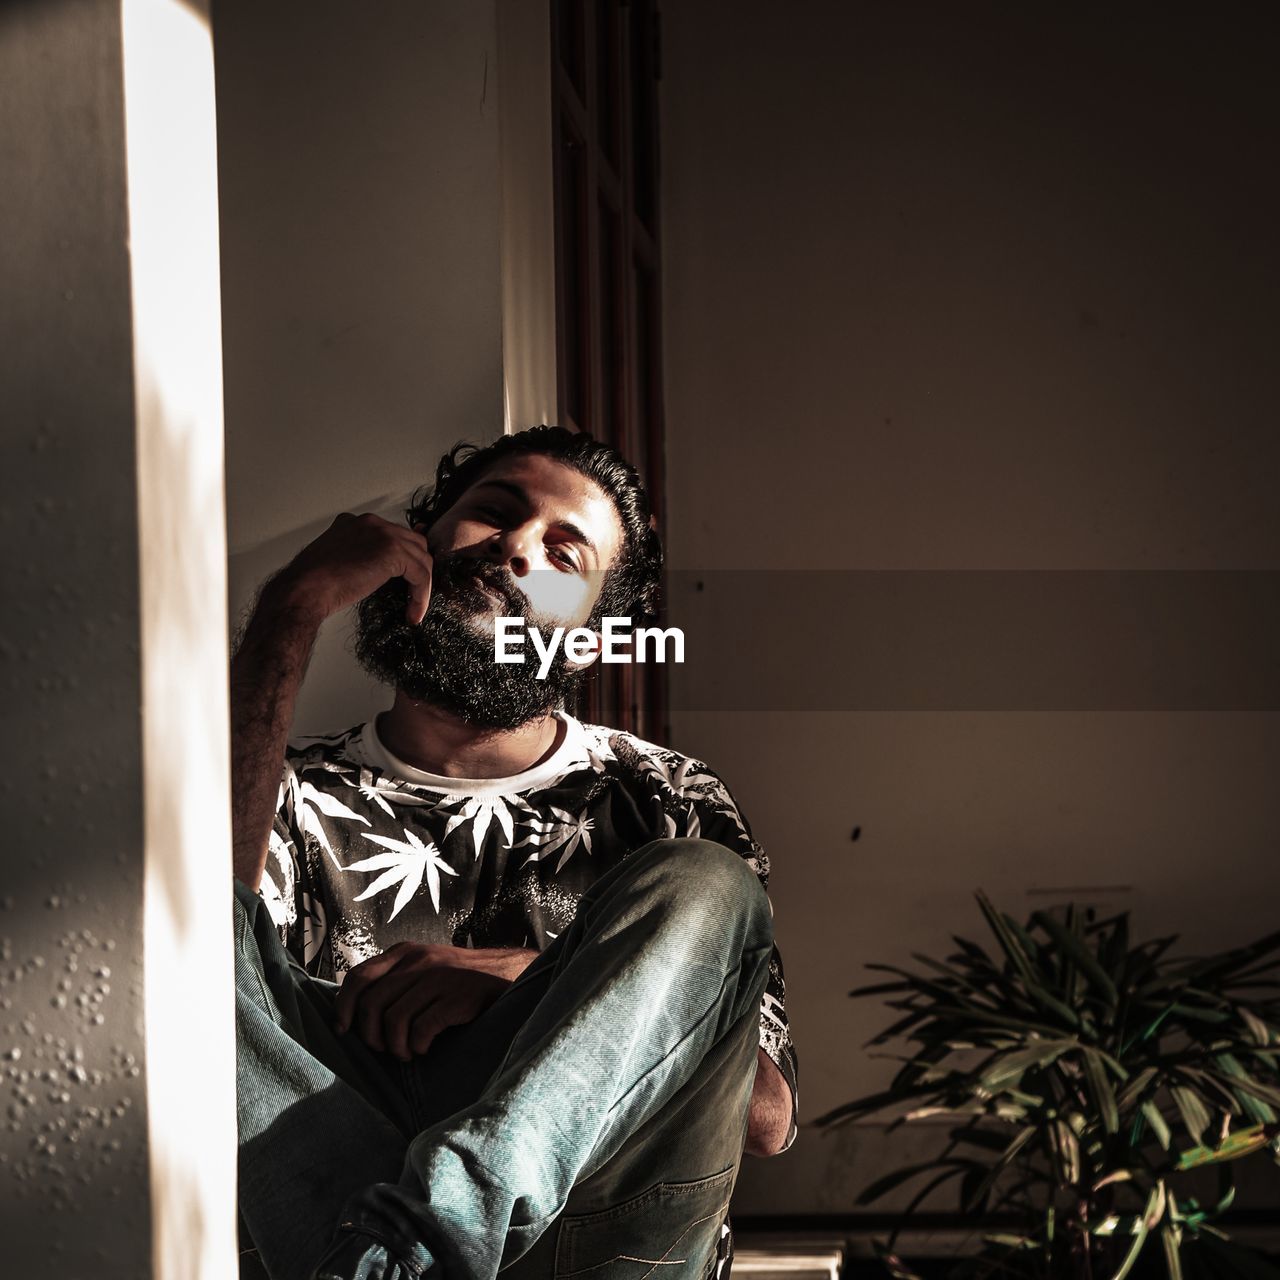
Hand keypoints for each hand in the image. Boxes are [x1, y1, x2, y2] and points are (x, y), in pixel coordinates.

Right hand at [267, 512, 434, 626]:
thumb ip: (363, 558)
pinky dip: (421, 595)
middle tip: (414, 594)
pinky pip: (420, 574)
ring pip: (421, 558)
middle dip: (418, 569)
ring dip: (421, 586)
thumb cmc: (314, 585)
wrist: (304, 590)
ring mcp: (383, 534)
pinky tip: (413, 613)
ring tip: (414, 608)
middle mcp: (371, 522)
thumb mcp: (341, 563)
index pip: (393, 535)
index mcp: (356, 522)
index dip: (404, 558)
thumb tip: (383, 571)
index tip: (410, 578)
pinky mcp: (392, 552)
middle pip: (412, 542)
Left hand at [334, 941, 537, 1060]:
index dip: (344, 1007)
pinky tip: (424, 1048)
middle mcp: (419, 961)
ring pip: (393, 1020)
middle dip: (371, 1036)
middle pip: (372, 1004)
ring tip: (407, 1052)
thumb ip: (394, 978)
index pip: (359, 977)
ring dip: (396, 1046)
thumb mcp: (423, 967)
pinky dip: (417, 1046)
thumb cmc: (457, 980)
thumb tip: (354, 1012)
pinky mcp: (458, 996)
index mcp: (405, 952)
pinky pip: (421, 1029)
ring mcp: (439, 977)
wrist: (506, 975)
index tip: (344, 1029)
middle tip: (384, 1048)